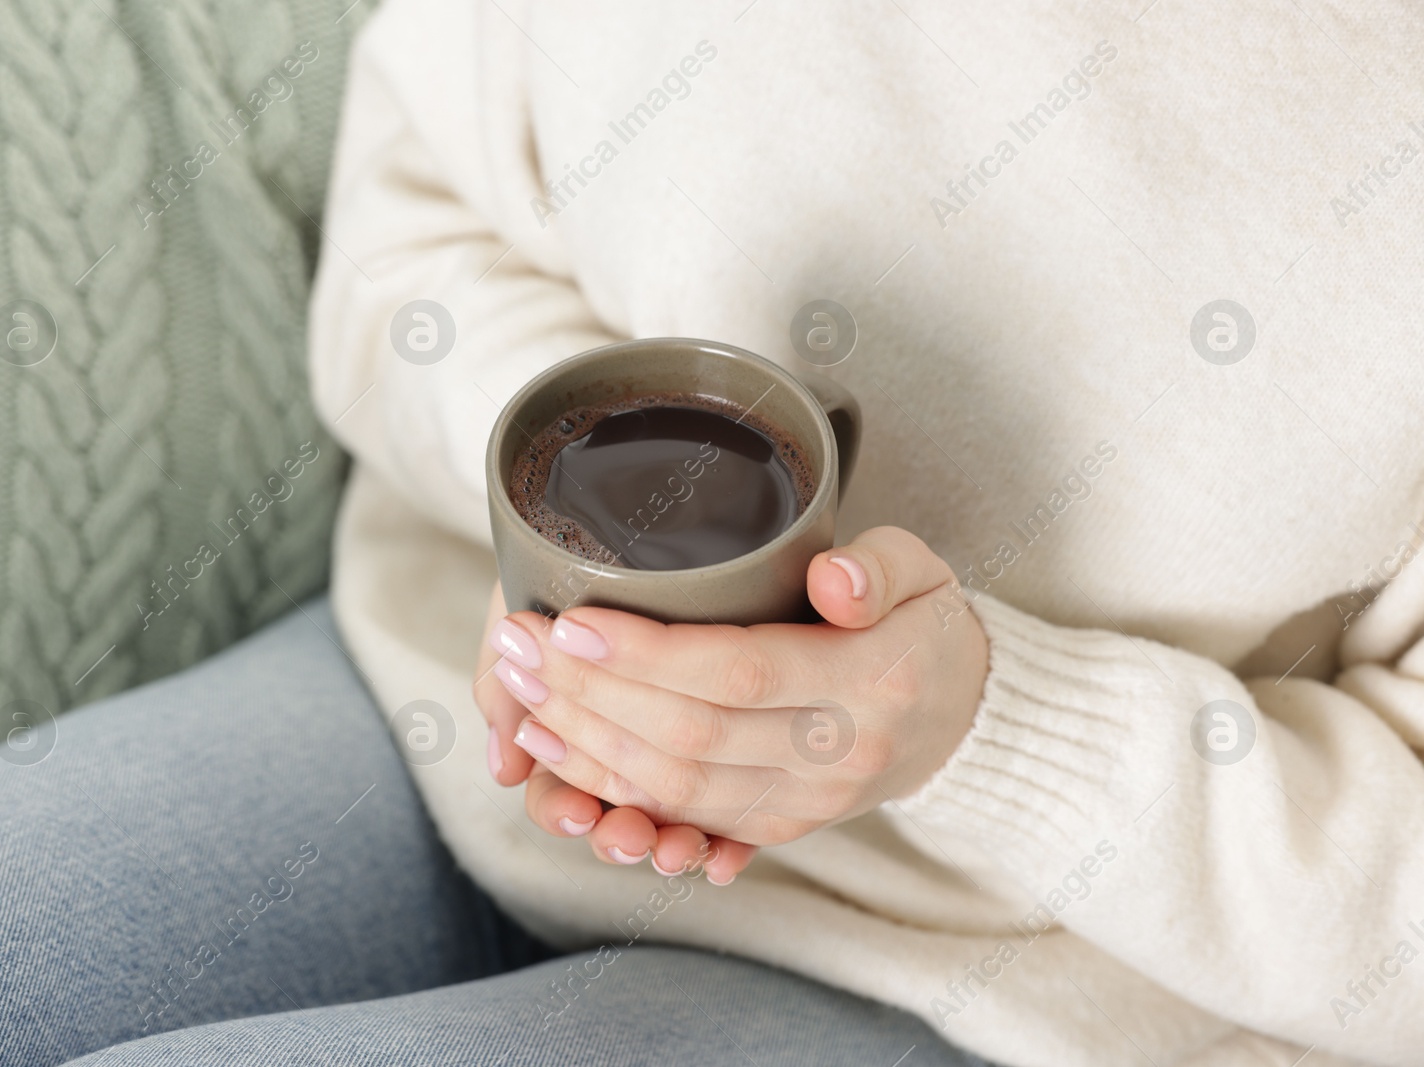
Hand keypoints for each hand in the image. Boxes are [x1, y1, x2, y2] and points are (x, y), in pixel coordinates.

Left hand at [484, 527, 988, 845]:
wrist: (961, 720)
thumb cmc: (924, 624)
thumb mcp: (923, 570)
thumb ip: (878, 568)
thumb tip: (831, 580)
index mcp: (871, 682)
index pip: (740, 672)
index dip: (647, 654)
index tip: (571, 620)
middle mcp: (837, 756)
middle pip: (690, 735)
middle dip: (589, 694)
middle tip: (516, 644)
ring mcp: (807, 804)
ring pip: (676, 788)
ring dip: (584, 745)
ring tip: (517, 692)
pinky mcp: (780, 827)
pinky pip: (685, 816)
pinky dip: (612, 786)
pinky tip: (554, 748)